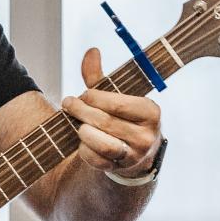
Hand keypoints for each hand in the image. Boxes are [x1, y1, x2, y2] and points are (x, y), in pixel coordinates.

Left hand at [60, 47, 162, 179]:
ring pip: (102, 143)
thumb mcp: (115, 97)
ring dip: (83, 132)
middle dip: (82, 111)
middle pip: (106, 122)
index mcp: (150, 112)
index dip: (94, 98)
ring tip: (77, 125)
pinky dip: (85, 150)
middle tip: (68, 104)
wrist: (135, 153)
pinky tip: (82, 141)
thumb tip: (92, 51)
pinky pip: (97, 160)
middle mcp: (146, 135)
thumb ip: (99, 77)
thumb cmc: (122, 118)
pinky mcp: (120, 169)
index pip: (117, 103)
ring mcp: (134, 155)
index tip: (82, 94)